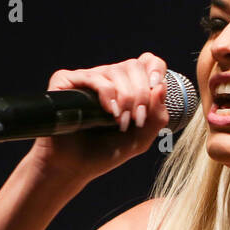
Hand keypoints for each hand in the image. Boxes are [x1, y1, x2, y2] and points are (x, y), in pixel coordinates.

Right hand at [26, 53, 171, 181]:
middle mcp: (107, 78)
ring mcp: (87, 78)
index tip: (157, 88)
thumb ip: (157, 116)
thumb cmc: (106, 153)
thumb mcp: (141, 138)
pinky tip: (109, 111)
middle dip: (142, 94)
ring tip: (121, 122)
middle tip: (137, 119)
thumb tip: (162, 86)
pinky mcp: (66, 81)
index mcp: (127, 86)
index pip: (147, 62)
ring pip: (115, 70)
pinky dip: (106, 93)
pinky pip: (93, 77)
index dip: (156, 70)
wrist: (75, 167)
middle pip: (134, 66)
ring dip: (126, 97)